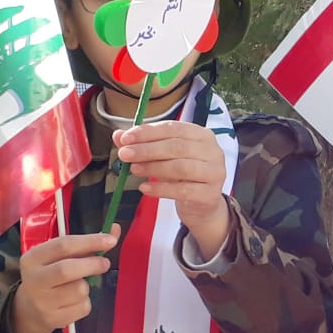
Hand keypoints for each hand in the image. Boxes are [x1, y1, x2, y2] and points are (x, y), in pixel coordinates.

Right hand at [11, 227, 118, 332]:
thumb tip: (114, 229)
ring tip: (79, 285)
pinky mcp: (53, 318)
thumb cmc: (52, 276)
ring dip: (87, 286)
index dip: (90, 241)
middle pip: (67, 269)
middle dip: (92, 264)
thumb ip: (87, 243)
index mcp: (33, 258)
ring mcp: (42, 301)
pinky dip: (86, 302)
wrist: (30, 309)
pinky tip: (75, 301)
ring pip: (79, 290)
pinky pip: (83, 307)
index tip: (110, 240)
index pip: (63, 245)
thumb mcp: (61, 257)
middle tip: (105, 263)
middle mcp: (34, 279)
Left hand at [115, 122, 230, 260]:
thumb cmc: (183, 175)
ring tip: (134, 169)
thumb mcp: (164, 157)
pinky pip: (183, 190)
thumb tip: (118, 136)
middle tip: (124, 154)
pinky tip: (144, 188)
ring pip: (181, 167)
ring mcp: (214, 173)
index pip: (173, 128)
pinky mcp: (210, 194)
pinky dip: (161, 189)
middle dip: (147, 150)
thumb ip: (143, 144)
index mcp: (202, 135)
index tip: (125, 138)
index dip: (147, 132)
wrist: (203, 204)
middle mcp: (212, 151)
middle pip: (177, 147)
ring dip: (153, 168)